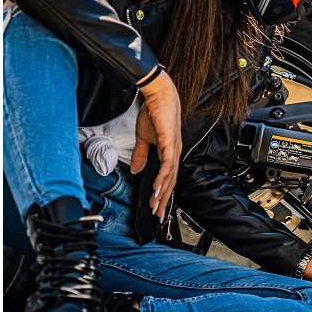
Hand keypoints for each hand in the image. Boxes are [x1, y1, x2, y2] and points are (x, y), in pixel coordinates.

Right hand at [131, 70, 182, 215]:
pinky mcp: (169, 142)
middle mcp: (174, 153)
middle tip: (157, 216)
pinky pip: (167, 164)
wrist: (158, 94)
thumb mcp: (144, 138)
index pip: (167, 179)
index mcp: (169, 153)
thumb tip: (137, 170)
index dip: (162, 194)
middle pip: (171, 182)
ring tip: (155, 206)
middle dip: (163, 200)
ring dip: (162, 192)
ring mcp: (173, 148)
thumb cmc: (153, 113)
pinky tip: (157, 188)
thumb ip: (141, 155)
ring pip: (170, 176)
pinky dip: (163, 177)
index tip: (156, 208)